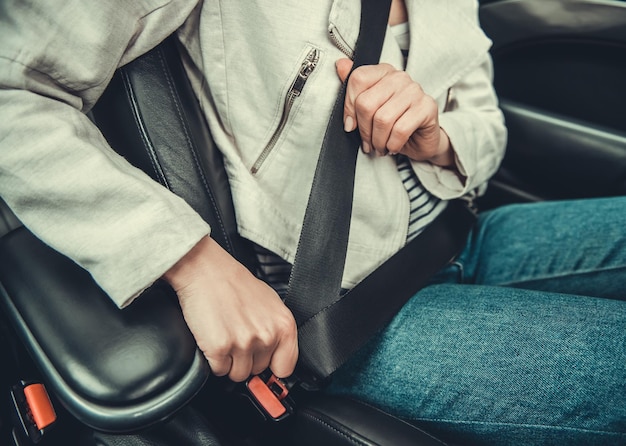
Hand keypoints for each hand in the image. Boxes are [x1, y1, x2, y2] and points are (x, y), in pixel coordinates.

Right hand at [163, 236, 297, 381]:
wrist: (207, 272)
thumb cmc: (235, 284)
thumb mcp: (270, 303)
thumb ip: (277, 330)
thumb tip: (277, 356)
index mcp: (284, 325)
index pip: (286, 367)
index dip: (272, 367)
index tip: (263, 364)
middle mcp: (267, 336)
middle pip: (258, 371)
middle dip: (246, 359)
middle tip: (236, 336)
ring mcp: (243, 343)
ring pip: (237, 375)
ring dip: (229, 362)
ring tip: (225, 336)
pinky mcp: (219, 348)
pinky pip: (218, 370)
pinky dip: (213, 360)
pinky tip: (213, 338)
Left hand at [336, 58, 453, 166]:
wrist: (421, 140)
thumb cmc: (394, 124)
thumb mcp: (370, 110)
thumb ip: (354, 89)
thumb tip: (340, 66)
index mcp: (383, 72)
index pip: (358, 79)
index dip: (349, 107)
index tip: (350, 125)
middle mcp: (399, 77)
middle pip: (366, 103)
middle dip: (363, 130)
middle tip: (367, 143)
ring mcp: (415, 90)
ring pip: (382, 119)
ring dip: (378, 141)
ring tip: (379, 147)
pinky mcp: (427, 107)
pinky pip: (400, 129)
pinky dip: (392, 144)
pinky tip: (392, 147)